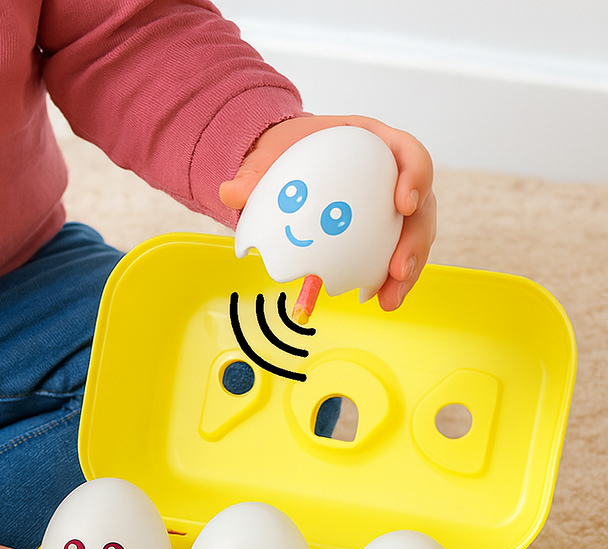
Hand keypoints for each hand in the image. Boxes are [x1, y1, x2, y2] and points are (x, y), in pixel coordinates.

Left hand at [219, 114, 436, 310]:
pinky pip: (392, 256)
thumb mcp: (269, 157)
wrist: (282, 167)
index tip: (403, 204)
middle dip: (416, 241)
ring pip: (413, 237)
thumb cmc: (284, 154)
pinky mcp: (380, 233)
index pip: (410, 153)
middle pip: (421, 206)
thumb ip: (255, 173)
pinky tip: (375, 300)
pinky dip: (387, 280)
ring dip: (407, 272)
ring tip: (388, 299)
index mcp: (375, 143)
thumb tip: (231, 193)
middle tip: (397, 270)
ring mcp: (388, 207)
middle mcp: (391, 174)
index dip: (416, 177)